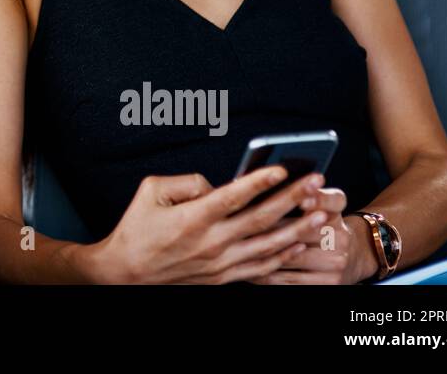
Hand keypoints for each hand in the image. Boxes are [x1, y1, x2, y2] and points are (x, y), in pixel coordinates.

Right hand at [81, 166, 329, 283]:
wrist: (125, 273)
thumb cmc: (136, 228)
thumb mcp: (151, 191)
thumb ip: (187, 181)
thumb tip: (216, 183)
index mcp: (193, 217)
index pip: (234, 196)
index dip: (259, 181)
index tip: (282, 168)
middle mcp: (211, 242)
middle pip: (261, 219)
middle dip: (293, 199)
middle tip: (316, 183)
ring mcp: (220, 263)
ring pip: (269, 246)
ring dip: (298, 229)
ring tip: (321, 215)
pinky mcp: (222, 278)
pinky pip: (261, 268)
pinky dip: (283, 256)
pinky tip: (299, 244)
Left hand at [252, 187, 376, 283]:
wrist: (351, 256)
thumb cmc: (321, 224)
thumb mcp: (319, 204)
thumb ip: (300, 192)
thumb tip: (263, 183)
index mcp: (337, 210)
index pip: (333, 200)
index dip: (318, 199)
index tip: (303, 199)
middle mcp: (341, 236)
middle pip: (305, 230)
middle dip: (272, 225)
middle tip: (244, 222)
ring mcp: (335, 262)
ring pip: (293, 254)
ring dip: (262, 249)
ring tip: (237, 244)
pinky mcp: (328, 282)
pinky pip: (290, 279)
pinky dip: (265, 272)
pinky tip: (246, 265)